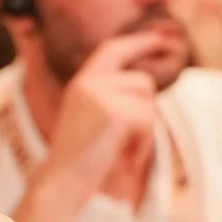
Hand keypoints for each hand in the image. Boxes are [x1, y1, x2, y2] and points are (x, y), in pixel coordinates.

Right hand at [37, 31, 169, 207]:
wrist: (61, 184)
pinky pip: (148, 122)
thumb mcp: (90, 120)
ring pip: (148, 102)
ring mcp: (101, 95)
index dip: (138, 42)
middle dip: (147, 109)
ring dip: (144, 130)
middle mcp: (89, 83)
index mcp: (81, 84)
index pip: (111, 50)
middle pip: (142, 82)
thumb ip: (110, 99)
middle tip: (140, 135)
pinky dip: (143, 144)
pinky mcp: (115, 112)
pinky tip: (126, 158)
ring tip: (124, 151)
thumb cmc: (77, 161)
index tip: (160, 37)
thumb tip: (145, 86)